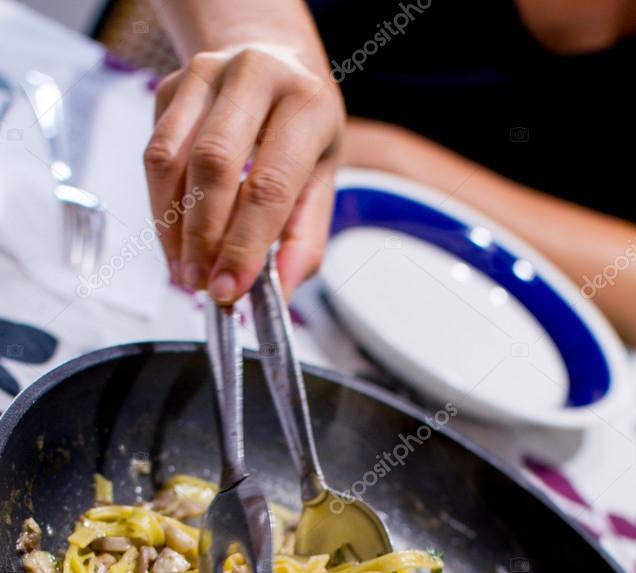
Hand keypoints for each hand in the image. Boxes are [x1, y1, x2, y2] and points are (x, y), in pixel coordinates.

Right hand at [144, 45, 343, 299]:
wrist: (273, 59)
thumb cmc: (300, 129)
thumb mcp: (322, 180)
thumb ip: (305, 239)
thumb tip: (281, 290)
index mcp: (306, 103)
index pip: (270, 183)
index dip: (245, 244)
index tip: (229, 288)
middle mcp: (255, 76)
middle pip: (213, 164)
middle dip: (203, 236)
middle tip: (202, 284)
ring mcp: (206, 73)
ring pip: (172, 158)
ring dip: (173, 227)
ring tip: (185, 271)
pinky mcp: (169, 85)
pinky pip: (154, 154)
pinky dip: (160, 208)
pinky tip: (175, 241)